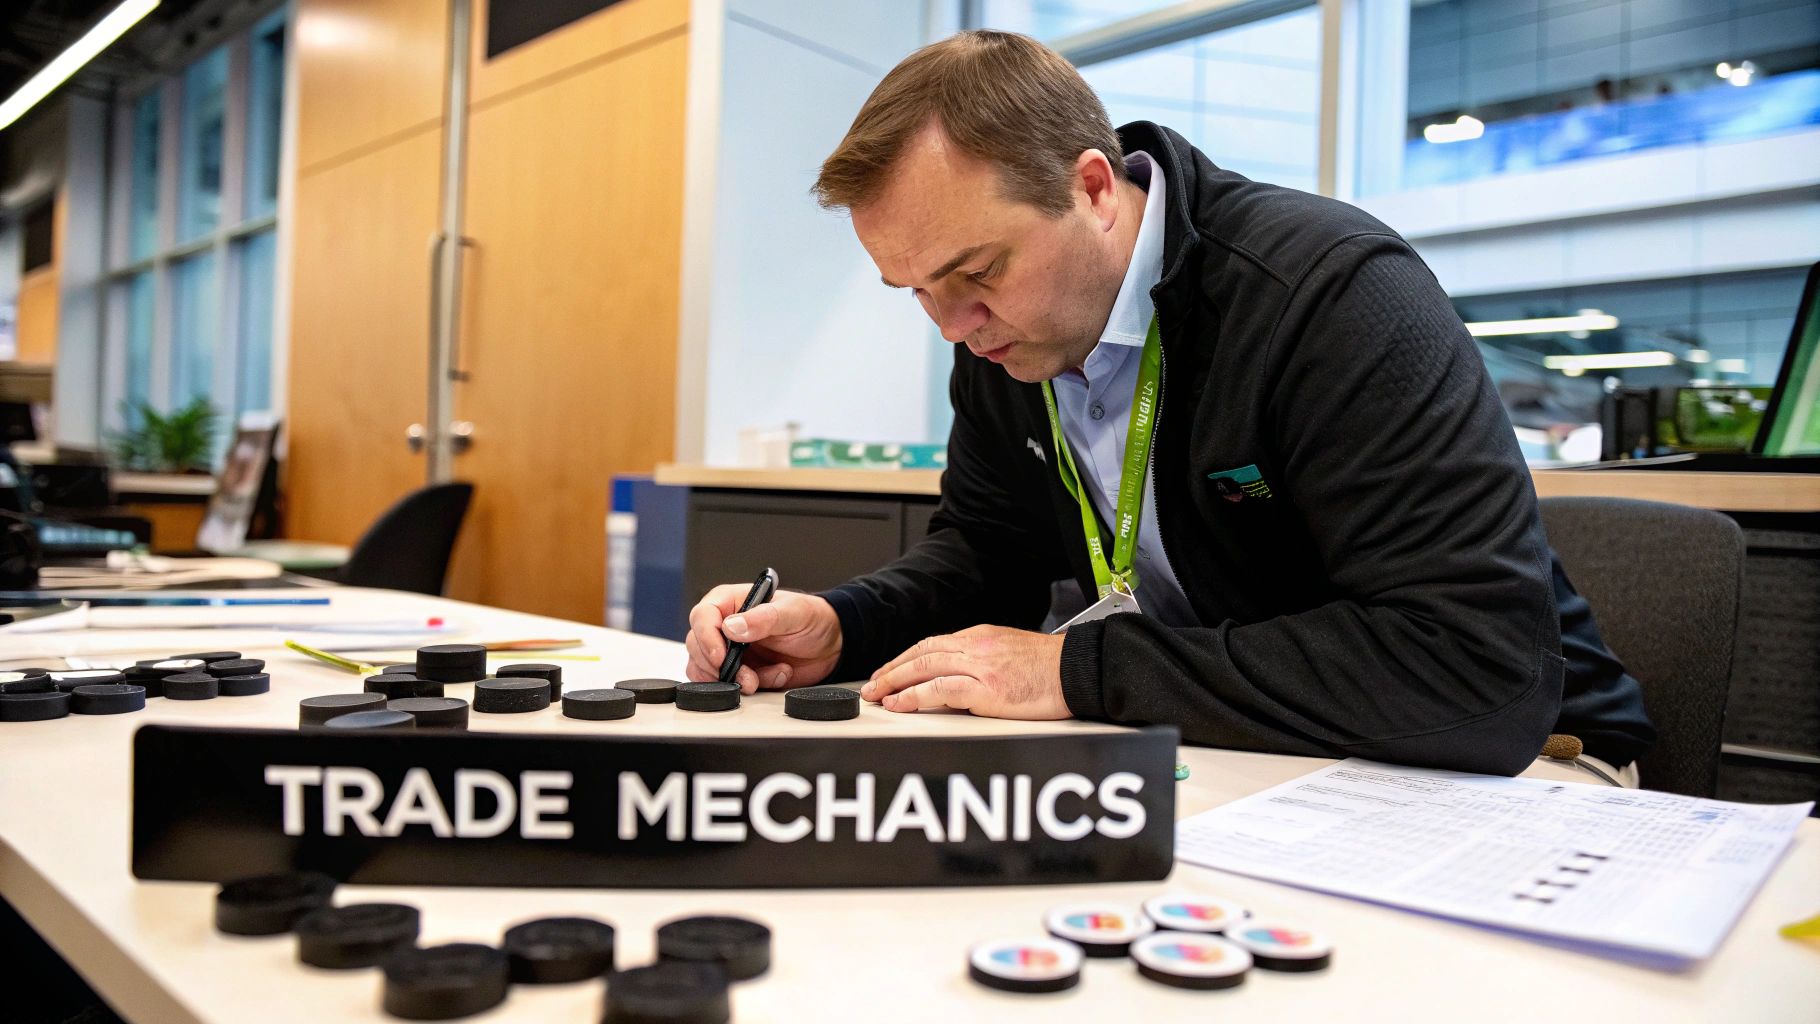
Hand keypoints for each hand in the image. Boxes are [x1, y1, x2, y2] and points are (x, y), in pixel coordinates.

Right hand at [685, 587, 841, 694]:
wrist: (831, 645)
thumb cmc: (811, 619)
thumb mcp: (794, 612)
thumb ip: (764, 618)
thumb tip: (732, 627)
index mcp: (731, 601)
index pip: (702, 616)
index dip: (707, 638)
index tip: (721, 656)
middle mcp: (724, 625)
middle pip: (697, 646)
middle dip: (719, 667)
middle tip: (746, 676)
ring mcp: (729, 650)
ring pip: (705, 670)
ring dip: (731, 680)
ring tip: (760, 679)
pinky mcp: (737, 671)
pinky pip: (725, 685)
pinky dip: (747, 688)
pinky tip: (774, 676)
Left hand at [859, 625, 1070, 718]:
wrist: (1080, 671)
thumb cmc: (1052, 669)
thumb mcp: (1011, 654)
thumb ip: (984, 660)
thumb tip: (961, 678)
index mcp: (981, 636)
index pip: (932, 644)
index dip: (905, 659)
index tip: (889, 672)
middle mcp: (976, 646)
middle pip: (921, 653)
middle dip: (891, 670)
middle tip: (871, 685)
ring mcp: (981, 666)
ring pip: (923, 667)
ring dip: (894, 682)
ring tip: (876, 696)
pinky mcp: (988, 688)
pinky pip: (940, 689)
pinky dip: (914, 696)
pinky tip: (899, 704)